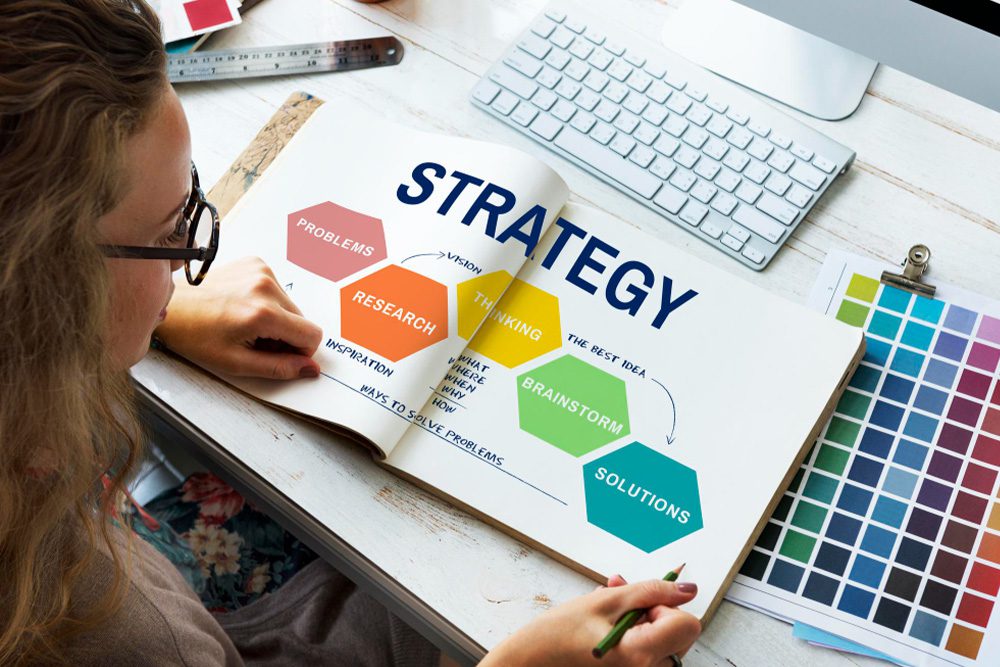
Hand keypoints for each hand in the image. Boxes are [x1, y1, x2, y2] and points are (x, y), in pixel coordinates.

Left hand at [155, 257, 322, 379]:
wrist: (172, 306)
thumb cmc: (195, 334)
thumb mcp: (236, 362)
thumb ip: (279, 368)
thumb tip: (309, 368)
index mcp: (263, 313)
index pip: (312, 335)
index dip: (300, 351)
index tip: (280, 354)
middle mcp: (266, 286)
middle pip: (302, 319)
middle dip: (285, 335)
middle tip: (255, 340)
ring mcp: (261, 271)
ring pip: (291, 305)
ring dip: (276, 318)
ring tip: (246, 322)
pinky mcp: (256, 263)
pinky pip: (278, 289)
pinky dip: (266, 301)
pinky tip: (244, 306)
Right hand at [480, 575, 699, 666]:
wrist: (533, 661)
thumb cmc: (559, 634)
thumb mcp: (605, 601)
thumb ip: (650, 591)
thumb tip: (687, 588)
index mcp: (641, 654)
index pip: (687, 624)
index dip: (666, 606)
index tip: (640, 603)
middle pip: (679, 633)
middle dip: (654, 610)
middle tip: (621, 599)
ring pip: (663, 639)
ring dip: (642, 617)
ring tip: (610, 608)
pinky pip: (650, 649)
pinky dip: (636, 631)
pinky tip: (610, 622)